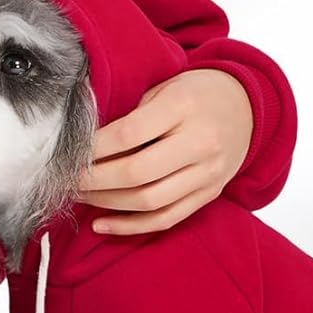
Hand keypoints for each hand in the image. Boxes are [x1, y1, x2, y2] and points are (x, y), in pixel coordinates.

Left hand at [76, 68, 252, 234]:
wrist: (246, 105)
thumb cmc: (193, 92)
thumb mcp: (163, 86)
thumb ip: (130, 112)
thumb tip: (83, 139)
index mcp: (183, 107)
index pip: (129, 134)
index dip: (93, 148)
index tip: (69, 152)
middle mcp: (200, 143)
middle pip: (137, 173)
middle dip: (94, 180)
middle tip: (67, 178)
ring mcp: (208, 173)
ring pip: (150, 201)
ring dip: (107, 203)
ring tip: (79, 196)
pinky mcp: (210, 194)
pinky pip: (167, 219)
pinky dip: (131, 226)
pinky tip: (101, 224)